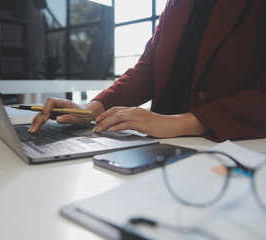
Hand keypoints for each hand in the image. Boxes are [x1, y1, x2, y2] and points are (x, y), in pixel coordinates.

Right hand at [28, 98, 103, 132]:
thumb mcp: (79, 118)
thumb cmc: (84, 114)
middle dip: (39, 118)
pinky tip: (35, 128)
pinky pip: (44, 117)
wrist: (87, 113)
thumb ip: (69, 118)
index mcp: (64, 102)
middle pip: (44, 108)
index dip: (46, 109)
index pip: (51, 101)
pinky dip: (39, 122)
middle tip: (35, 129)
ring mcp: (55, 109)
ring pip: (42, 114)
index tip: (46, 119)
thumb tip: (58, 119)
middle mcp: (57, 105)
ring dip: (37, 121)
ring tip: (32, 131)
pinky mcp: (54, 114)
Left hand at [92, 107, 207, 137]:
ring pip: (118, 117)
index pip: (116, 109)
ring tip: (100, 130)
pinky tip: (112, 130)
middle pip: (114, 113)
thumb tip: (120, 127)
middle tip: (95, 128)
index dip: (105, 114)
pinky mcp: (141, 123)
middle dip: (102, 120)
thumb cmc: (157, 125)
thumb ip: (132, 122)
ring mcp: (138, 116)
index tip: (97, 120)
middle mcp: (134, 111)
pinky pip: (127, 124)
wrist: (170, 125)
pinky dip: (118, 126)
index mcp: (134, 110)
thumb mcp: (142, 122)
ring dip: (107, 124)